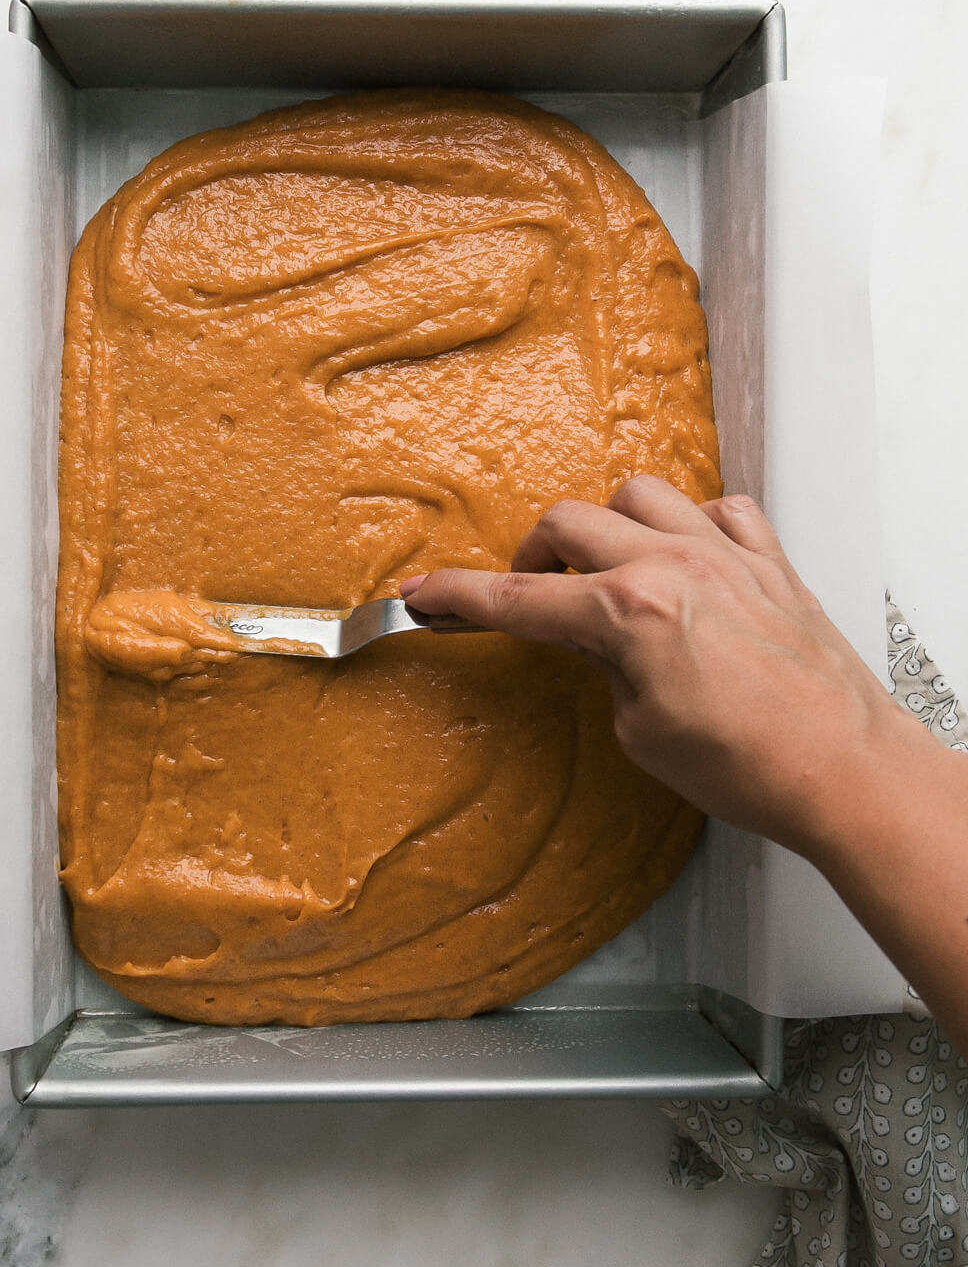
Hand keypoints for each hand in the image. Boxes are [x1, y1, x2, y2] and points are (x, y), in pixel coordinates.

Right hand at [402, 475, 910, 853]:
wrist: (843, 771)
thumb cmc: (750, 767)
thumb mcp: (641, 730)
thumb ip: (602, 664)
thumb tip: (588, 636)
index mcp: (630, 613)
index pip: (519, 600)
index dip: (459, 598)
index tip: (423, 594)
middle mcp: (674, 566)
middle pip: (568, 524)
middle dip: (534, 558)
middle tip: (532, 594)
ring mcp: (726, 554)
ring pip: (638, 494)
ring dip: (609, 525)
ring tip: (610, 567)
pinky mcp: (769, 561)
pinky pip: (719, 507)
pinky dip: (690, 523)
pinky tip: (687, 558)